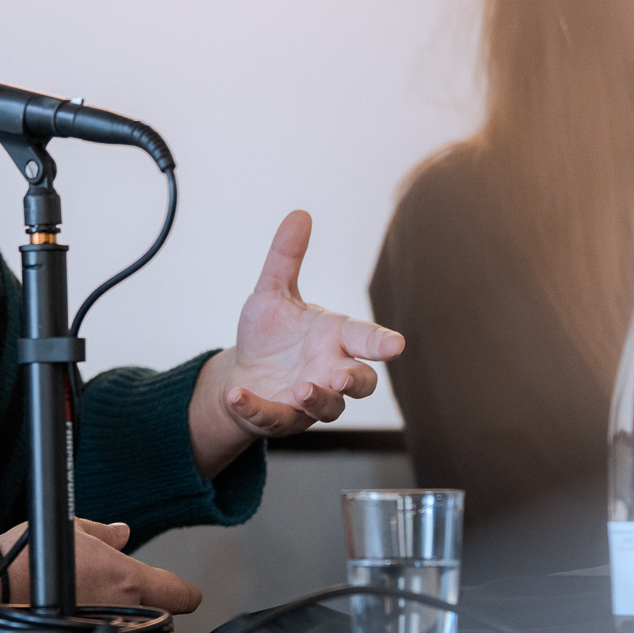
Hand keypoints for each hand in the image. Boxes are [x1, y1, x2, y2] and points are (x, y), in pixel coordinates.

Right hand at [0, 519, 199, 632]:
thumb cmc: (31, 558)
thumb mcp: (74, 530)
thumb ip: (106, 533)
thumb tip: (123, 533)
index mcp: (130, 580)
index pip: (183, 595)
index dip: (184, 591)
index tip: (181, 590)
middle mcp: (123, 612)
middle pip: (162, 618)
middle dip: (151, 607)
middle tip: (128, 594)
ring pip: (134, 630)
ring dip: (123, 619)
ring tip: (96, 604)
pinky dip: (100, 630)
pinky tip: (80, 618)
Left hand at [189, 210, 404, 474]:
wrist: (244, 373)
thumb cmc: (270, 335)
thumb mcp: (273, 292)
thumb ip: (286, 257)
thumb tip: (299, 213)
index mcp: (335, 338)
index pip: (365, 339)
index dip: (381, 342)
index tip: (396, 345)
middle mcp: (330, 372)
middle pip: (360, 382)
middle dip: (355, 380)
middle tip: (342, 376)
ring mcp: (310, 400)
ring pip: (328, 408)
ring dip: (317, 400)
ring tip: (302, 388)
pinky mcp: (282, 418)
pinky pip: (274, 419)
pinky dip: (257, 409)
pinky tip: (237, 396)